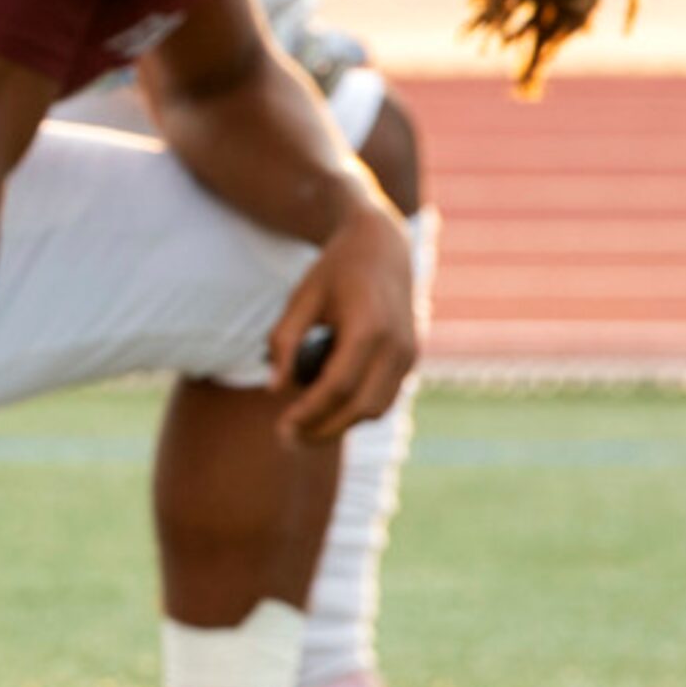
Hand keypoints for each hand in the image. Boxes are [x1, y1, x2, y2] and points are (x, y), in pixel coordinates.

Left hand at [269, 199, 415, 443]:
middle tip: (285, 438)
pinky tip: (325, 412)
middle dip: (323, 429)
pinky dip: (356, 412)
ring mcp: (410, 354)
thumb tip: (274, 388)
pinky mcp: (411, 359)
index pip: (338, 387)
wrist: (382, 247)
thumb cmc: (334, 271)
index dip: (309, 413)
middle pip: (361, 407)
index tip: (281, 426)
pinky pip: (385, 398)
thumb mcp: (301, 299)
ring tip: (301, 431)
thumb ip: (284, 341)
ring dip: (340, 426)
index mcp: (369, 327)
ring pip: (377, 409)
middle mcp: (397, 345)